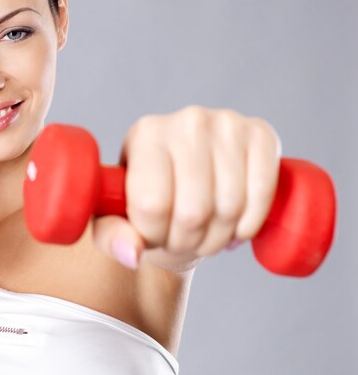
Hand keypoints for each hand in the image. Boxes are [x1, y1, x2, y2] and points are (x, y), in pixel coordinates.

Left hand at [92, 105, 281, 270]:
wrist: (190, 177)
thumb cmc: (147, 198)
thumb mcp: (116, 216)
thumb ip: (111, 236)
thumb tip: (133, 253)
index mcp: (145, 134)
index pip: (150, 204)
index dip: (152, 235)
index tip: (151, 234)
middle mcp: (186, 121)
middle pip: (192, 211)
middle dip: (186, 242)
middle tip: (181, 240)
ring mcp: (227, 124)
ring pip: (229, 208)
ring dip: (218, 238)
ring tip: (204, 234)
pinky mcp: (261, 134)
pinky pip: (262, 194)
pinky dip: (249, 224)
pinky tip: (234, 226)